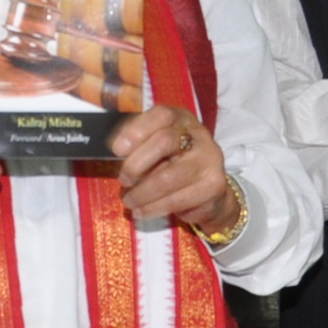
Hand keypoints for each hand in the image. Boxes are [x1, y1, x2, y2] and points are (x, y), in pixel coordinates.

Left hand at [112, 104, 233, 232]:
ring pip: (168, 177)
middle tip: (123, 180)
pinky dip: (154, 208)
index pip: (161, 114)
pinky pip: (177, 199)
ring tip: (129, 201)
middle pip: (165, 142)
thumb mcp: (156, 149)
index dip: (137, 129)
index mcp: (181, 119)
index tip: (116, 149)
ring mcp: (210, 160)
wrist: (209, 192)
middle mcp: (199, 135)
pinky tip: (141, 212)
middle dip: (136, 164)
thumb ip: (139, 145)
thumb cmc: (174, 164)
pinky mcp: (213, 186)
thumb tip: (114, 151)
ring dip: (142, 193)